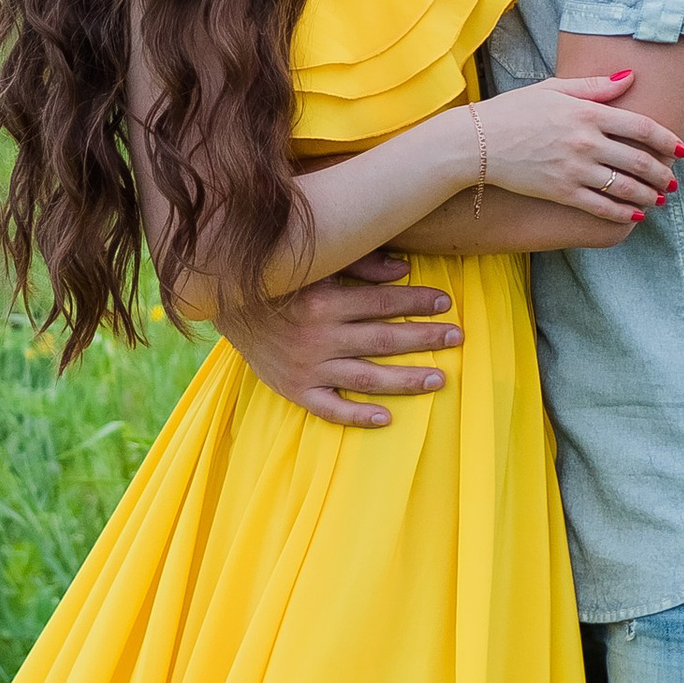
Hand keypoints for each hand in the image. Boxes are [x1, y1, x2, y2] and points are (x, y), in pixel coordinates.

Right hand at [218, 253, 463, 426]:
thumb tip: (403, 270)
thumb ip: (358, 264)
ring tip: (439, 379)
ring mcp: (306, 367)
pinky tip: (386, 418)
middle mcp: (317, 337)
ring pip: (365, 377)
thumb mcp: (314, 265)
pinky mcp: (293, 389)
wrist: (226, 306)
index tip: (445, 302)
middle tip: (457, 338)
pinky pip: (329, 408)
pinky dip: (357, 415)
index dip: (416, 302)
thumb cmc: (278, 281)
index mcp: (323, 302)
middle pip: (382, 340)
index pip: (381, 303)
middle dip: (424, 338)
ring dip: (405, 379)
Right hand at [476, 73, 683, 226]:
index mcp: (588, 112)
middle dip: (663, 174)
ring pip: (625, 187)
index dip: (668, 140)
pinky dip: (623, 214)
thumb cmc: (514, 111)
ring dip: (649, 195)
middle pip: (640, 161)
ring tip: (660, 198)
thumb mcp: (554, 89)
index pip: (642, 127)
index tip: (681, 150)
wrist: (478, 142)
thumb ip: (595, 86)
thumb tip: (630, 78)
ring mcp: (575, 169)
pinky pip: (601, 207)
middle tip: (673, 181)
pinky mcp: (562, 192)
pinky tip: (635, 216)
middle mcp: (586, 142)